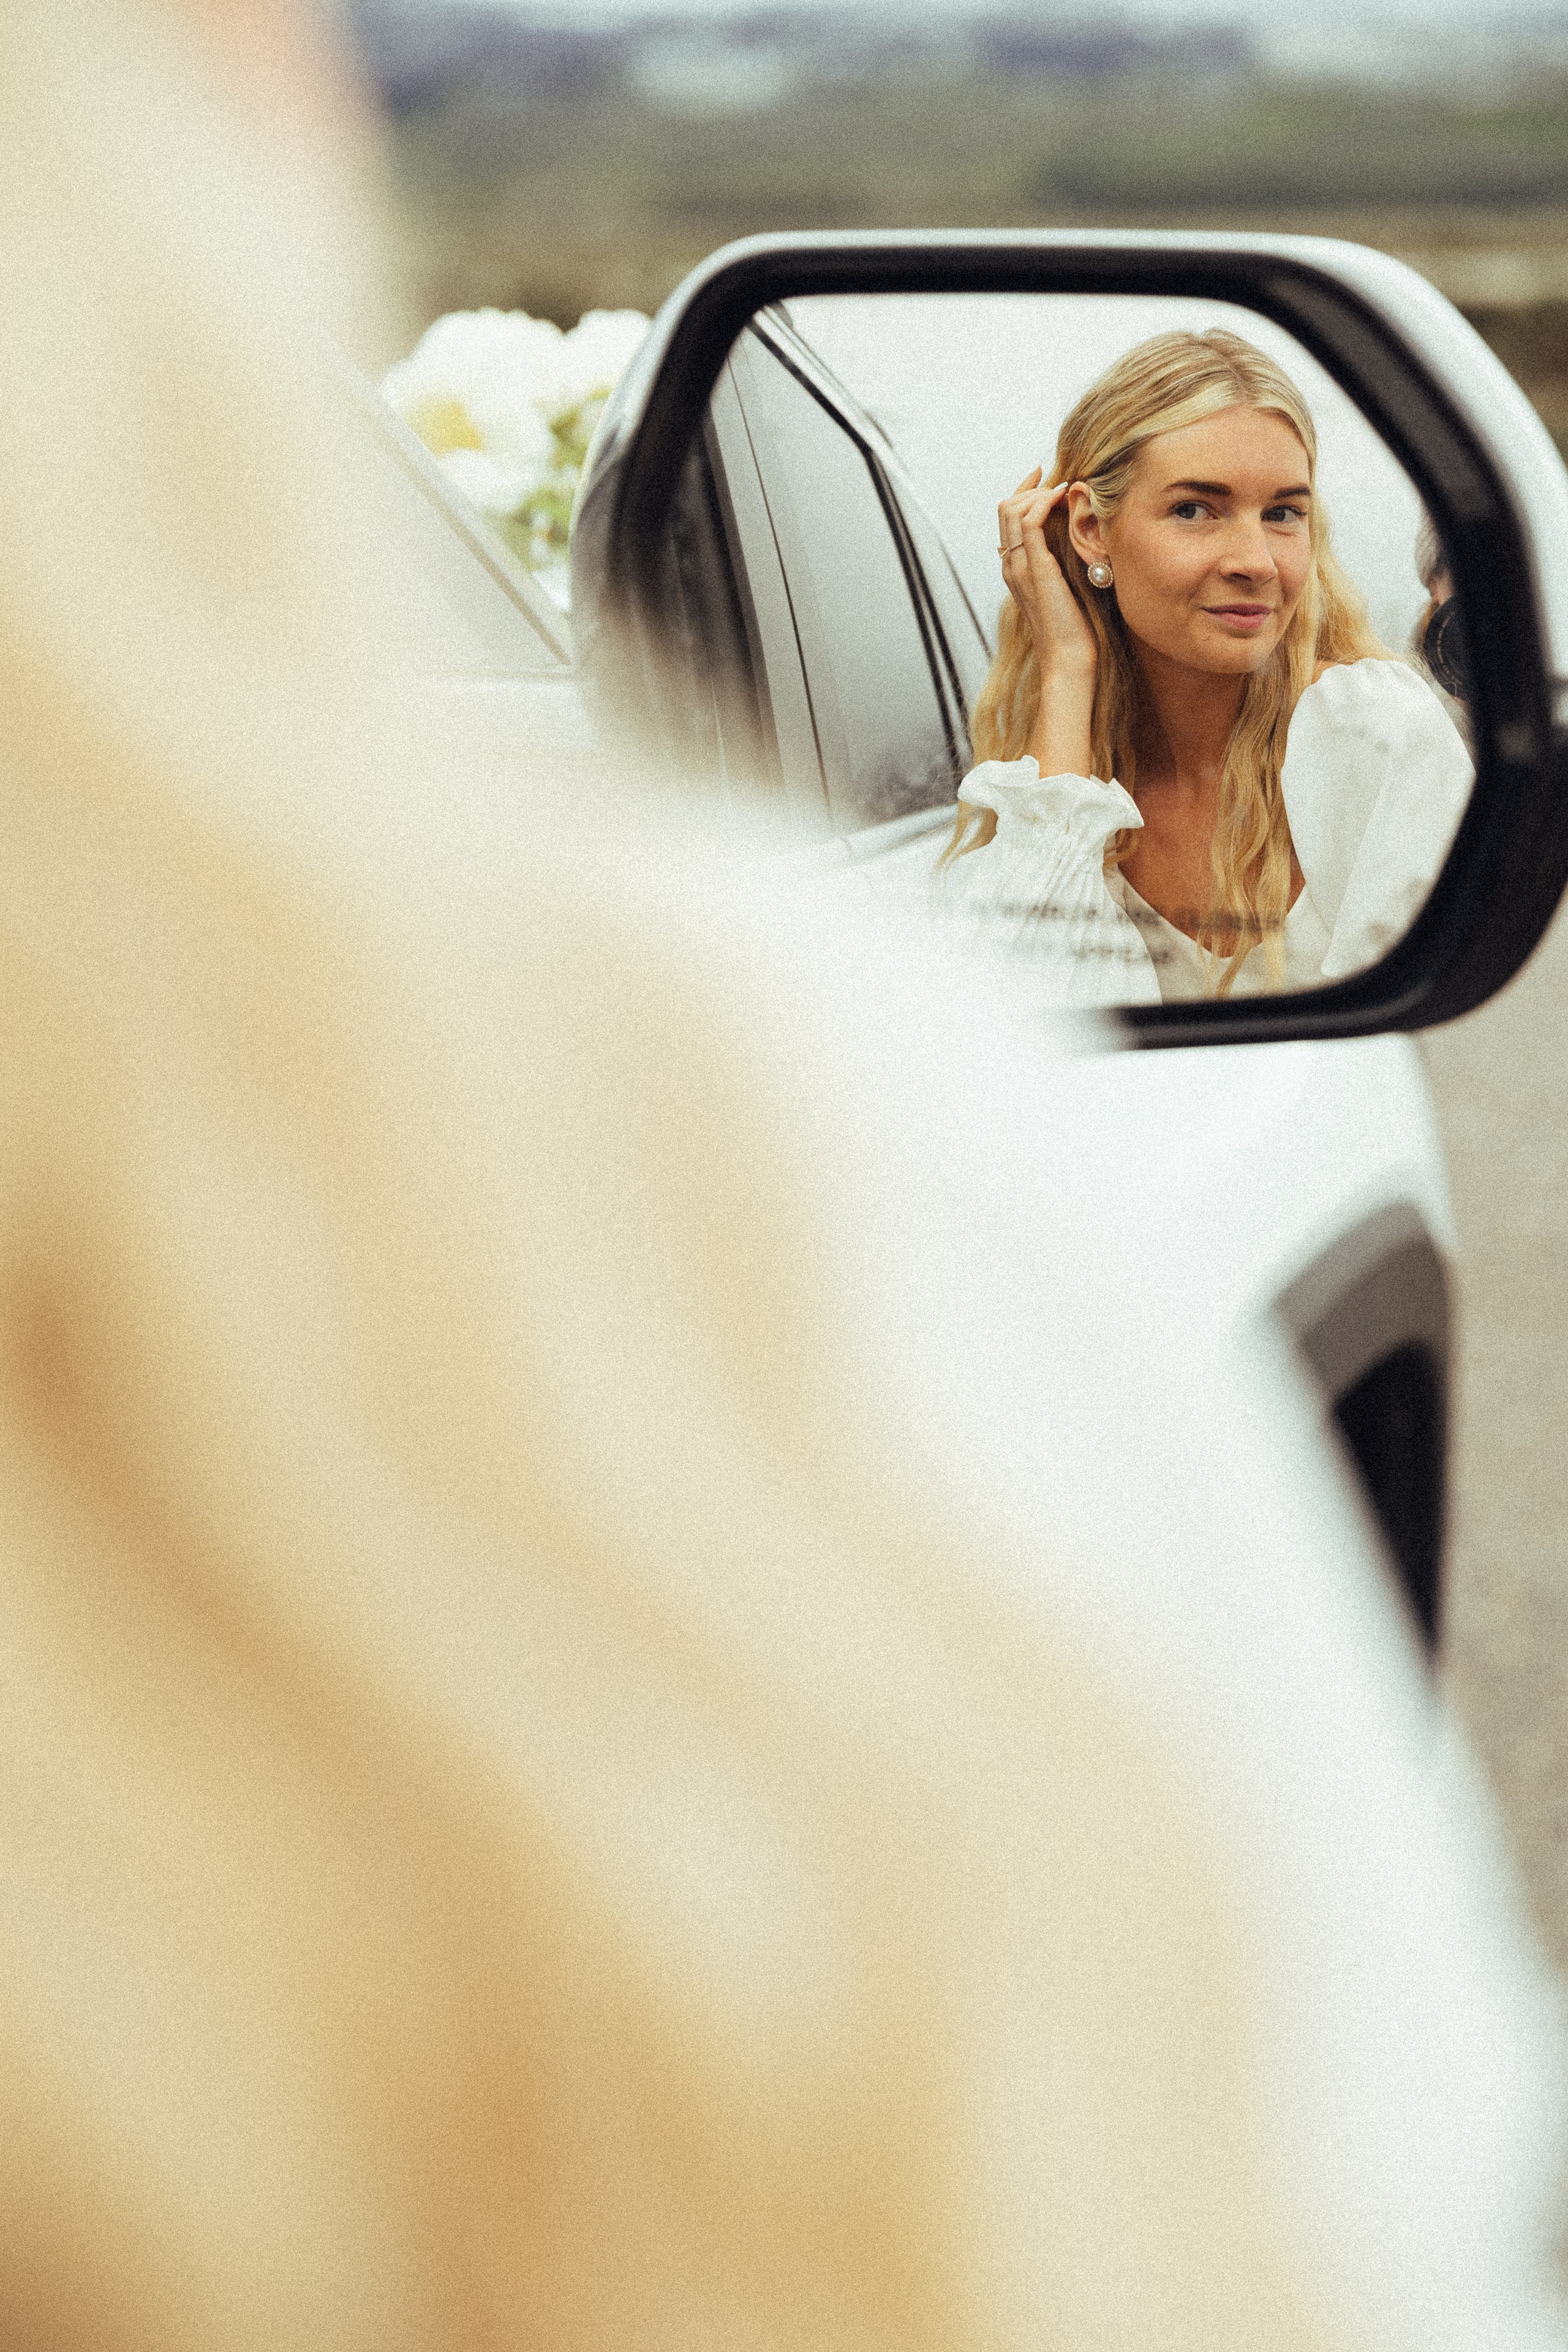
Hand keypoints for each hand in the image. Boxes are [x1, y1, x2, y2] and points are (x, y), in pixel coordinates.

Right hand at [998, 471, 1097, 686]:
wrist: (1068, 659)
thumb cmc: (1073, 632)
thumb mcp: (1067, 591)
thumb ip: (1063, 568)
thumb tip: (1076, 546)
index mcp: (1015, 570)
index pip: (1007, 520)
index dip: (1024, 493)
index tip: (1045, 478)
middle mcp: (1011, 566)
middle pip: (1005, 508)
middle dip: (1030, 487)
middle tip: (1056, 480)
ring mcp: (1019, 567)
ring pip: (1012, 510)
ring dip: (1038, 492)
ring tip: (1063, 490)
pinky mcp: (1036, 568)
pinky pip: (1029, 522)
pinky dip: (1044, 502)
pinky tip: (1063, 497)